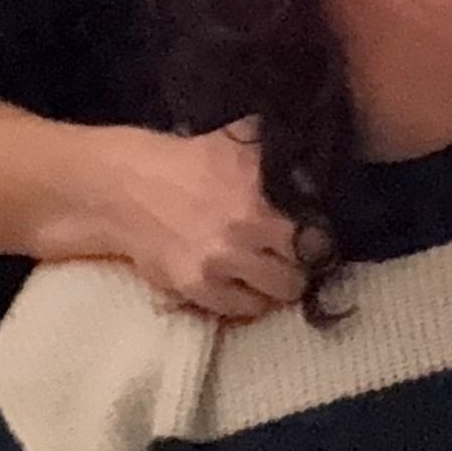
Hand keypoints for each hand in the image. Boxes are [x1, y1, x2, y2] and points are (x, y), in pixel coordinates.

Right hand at [103, 118, 304, 319]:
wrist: (131, 189)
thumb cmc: (191, 160)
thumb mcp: (240, 141)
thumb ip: (281, 149)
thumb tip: (315, 149)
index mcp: (261, 199)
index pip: (314, 236)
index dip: (320, 242)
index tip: (319, 242)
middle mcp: (244, 233)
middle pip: (298, 271)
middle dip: (302, 268)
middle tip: (298, 263)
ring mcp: (219, 264)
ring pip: (274, 294)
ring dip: (278, 288)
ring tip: (275, 278)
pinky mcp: (194, 287)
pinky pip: (239, 309)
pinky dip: (248, 303)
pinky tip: (247, 289)